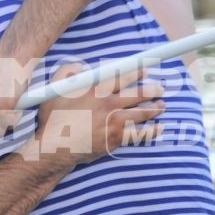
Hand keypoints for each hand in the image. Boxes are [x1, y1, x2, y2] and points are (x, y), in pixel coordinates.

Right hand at [19, 62, 164, 165]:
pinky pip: (140, 134)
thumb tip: (80, 67)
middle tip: (159, 89)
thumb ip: (66, 72)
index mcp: (96, 90)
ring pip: (142, 112)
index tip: (146, 69)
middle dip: (153, 90)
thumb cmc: (53, 119)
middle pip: (138, 94)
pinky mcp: (116, 138)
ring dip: (155, 108)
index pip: (122, 76)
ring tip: (161, 105)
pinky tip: (159, 128)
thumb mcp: (53, 89)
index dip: (137, 71)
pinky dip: (152, 131)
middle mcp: (108, 104)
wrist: (55, 147)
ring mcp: (114, 122)